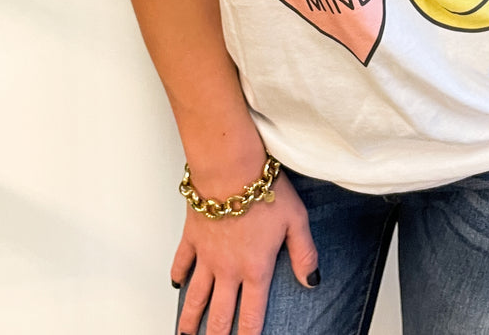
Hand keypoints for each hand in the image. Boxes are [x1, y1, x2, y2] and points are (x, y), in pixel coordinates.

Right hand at [172, 170, 318, 334]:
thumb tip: (312, 280)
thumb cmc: (264, 190)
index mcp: (255, 269)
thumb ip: (304, 253)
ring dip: (190, 318)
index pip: (252, 314)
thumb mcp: (296, 220)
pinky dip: (177, 275)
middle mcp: (228, 269)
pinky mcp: (191, 237)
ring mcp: (206, 255)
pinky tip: (176, 285)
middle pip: (219, 313)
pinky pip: (181, 262)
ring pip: (196, 296)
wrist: (229, 169)